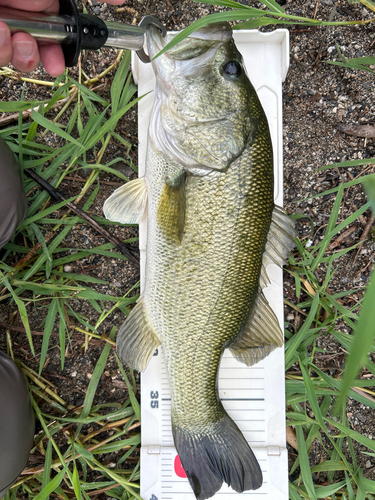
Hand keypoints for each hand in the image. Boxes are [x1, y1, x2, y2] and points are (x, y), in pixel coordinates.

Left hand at [0, 0, 124, 76]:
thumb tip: (121, 1)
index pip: (50, 28)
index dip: (55, 50)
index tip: (57, 64)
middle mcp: (9, 8)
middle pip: (26, 45)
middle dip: (31, 56)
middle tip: (33, 52)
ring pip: (4, 52)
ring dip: (10, 51)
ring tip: (7, 33)